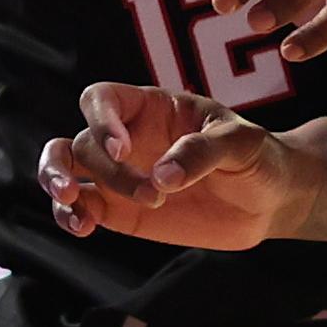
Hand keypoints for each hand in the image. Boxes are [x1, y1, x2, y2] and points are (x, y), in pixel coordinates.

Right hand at [40, 82, 295, 250]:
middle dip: (102, 168)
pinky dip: (71, 216)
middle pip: (84, 142)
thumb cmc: (256, 156)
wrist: (269, 199)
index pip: (101, 99)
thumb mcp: (240, 143)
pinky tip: (82, 228)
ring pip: (65, 169)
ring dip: (57, 183)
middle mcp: (126, 138)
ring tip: (75, 206)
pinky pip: (81, 208)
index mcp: (150, 108)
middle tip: (135, 192)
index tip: (123, 150)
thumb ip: (202, 152)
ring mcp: (119, 175)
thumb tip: (162, 177)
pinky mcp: (120, 211)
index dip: (101, 120)